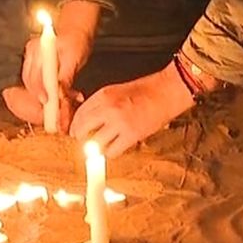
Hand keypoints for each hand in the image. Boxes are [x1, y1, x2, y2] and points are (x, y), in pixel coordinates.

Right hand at [8, 1, 97, 130]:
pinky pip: (40, 87)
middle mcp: (31, 56)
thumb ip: (66, 75)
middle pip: (30, 85)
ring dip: (49, 100)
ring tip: (65, 108)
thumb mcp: (74, 57)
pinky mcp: (37, 70)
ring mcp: (32, 63)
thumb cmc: (76, 40)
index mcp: (37, 49)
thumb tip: (60, 93)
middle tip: (56, 114)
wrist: (76, 32)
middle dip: (42, 101)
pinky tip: (66, 100)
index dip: (39, 91)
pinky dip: (52, 96)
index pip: (33, 75)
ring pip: (35, 88)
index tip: (46, 102)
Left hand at [69, 63, 195, 157]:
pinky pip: (112, 151)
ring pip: (95, 143)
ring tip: (101, 146)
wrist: (166, 92)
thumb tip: (89, 121)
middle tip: (84, 141)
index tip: (77, 131)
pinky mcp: (131, 135)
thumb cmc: (146, 90)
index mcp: (103, 95)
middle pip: (82, 129)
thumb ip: (101, 104)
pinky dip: (111, 153)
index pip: (79, 114)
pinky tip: (114, 148)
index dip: (76, 126)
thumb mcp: (116, 91)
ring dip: (96, 148)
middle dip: (81, 138)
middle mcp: (108, 108)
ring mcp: (119, 123)